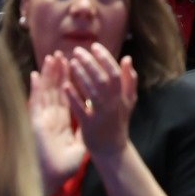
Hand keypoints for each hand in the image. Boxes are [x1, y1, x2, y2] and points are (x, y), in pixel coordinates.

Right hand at [29, 54, 86, 194]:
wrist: (52, 179)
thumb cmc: (63, 167)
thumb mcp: (79, 146)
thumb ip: (84, 130)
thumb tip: (93, 118)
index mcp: (60, 122)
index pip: (65, 96)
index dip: (68, 81)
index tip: (73, 65)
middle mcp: (50, 117)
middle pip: (54, 90)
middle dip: (58, 72)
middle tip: (62, 54)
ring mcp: (41, 119)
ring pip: (45, 92)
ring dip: (48, 75)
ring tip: (51, 58)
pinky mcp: (35, 123)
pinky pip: (35, 102)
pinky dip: (35, 89)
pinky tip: (35, 75)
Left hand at [63, 42, 137, 157]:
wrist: (112, 149)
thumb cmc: (118, 121)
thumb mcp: (129, 100)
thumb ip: (129, 80)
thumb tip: (127, 59)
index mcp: (123, 96)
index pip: (115, 72)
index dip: (105, 58)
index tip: (94, 46)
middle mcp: (114, 104)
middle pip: (103, 79)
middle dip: (90, 63)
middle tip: (77, 50)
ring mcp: (102, 115)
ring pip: (93, 91)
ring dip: (82, 75)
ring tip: (71, 62)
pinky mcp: (90, 125)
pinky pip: (81, 109)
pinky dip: (73, 96)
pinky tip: (65, 85)